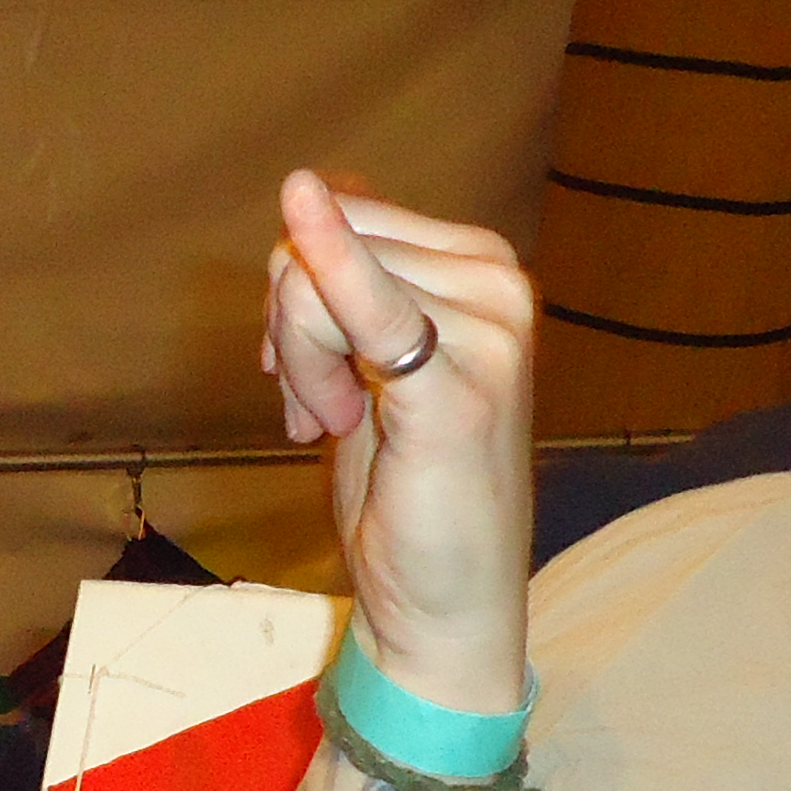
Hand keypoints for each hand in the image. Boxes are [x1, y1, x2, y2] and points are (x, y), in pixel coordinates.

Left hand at [261, 169, 532, 715]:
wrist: (445, 601)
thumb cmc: (405, 485)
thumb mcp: (364, 364)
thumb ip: (342, 283)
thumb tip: (307, 189)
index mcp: (481, 265)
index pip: (346, 215)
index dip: (298, 288)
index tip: (309, 371)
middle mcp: (498, 283)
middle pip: (322, 243)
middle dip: (293, 327)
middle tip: (323, 410)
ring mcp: (489, 333)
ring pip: (314, 288)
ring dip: (301, 366)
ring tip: (339, 425)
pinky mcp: (460, 390)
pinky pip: (369, 309)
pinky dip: (329, 274)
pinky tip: (301, 215)